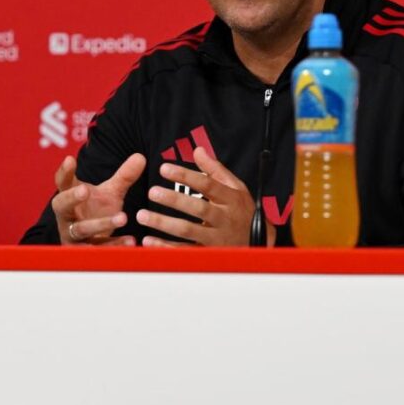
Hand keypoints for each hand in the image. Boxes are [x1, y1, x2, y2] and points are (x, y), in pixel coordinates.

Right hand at [51, 153, 144, 245]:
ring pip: (81, 229)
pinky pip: (97, 248)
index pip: (63, 182)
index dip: (65, 171)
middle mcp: (66, 215)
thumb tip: (140, 157)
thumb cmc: (96, 211)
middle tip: (84, 190)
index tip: (71, 159)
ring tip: (123, 217)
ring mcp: (71, 234)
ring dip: (101, 223)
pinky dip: (114, 244)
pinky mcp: (83, 252)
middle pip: (61, 205)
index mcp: (69, 196)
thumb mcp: (110, 193)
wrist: (92, 241)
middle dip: (72, 197)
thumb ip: (123, 177)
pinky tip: (131, 240)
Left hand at [137, 147, 265, 246]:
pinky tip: (149, 239)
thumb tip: (197, 150)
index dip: (185, 176)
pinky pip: (185, 251)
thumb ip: (215, 169)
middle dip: (174, 199)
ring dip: (164, 223)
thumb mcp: (235, 187)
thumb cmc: (242, 210)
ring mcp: (216, 238)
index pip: (207, 184)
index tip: (164, 168)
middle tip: (152, 191)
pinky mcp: (208, 253)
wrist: (260, 243)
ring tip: (143, 215)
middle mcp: (223, 218)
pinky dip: (166, 246)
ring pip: (188, 230)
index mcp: (230, 199)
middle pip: (197, 208)